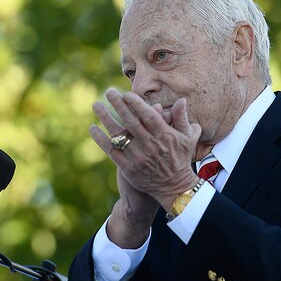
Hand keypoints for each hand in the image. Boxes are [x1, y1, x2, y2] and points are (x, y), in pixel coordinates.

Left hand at [91, 88, 202, 214]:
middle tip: (109, 92)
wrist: (174, 188)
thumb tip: (181, 100)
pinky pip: (111, 151)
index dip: (136, 104)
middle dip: (119, 105)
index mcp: (165, 136)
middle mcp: (150, 145)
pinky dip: (101, 139)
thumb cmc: (180, 159)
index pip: (148, 115)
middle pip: (131, 121)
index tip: (126, 94)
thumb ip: (182, 118)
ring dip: (106, 118)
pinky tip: (92, 128)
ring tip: (96, 105)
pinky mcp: (128, 168)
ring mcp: (138, 157)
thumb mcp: (187, 138)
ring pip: (119, 134)